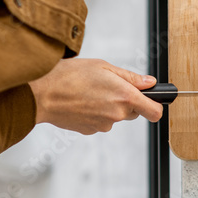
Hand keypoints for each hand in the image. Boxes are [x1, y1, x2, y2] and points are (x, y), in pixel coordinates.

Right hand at [29, 58, 162, 133]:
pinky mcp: (90, 130)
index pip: (154, 112)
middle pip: (133, 112)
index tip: (152, 100)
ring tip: (91, 91)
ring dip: (109, 106)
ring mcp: (103, 125)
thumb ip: (130, 77)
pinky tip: (82, 101)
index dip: (156, 106)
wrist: (41, 95)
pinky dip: (96, 113)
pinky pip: (100, 121)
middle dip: (127, 101)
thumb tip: (149, 83)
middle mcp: (116, 114)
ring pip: (115, 116)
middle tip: (109, 86)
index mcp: (124, 96)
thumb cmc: (69, 76)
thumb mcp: (103, 67)